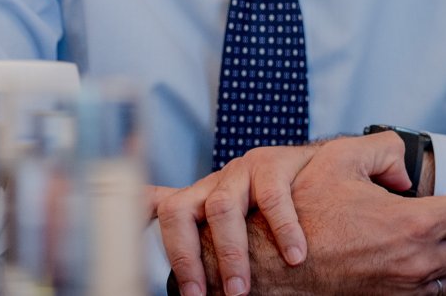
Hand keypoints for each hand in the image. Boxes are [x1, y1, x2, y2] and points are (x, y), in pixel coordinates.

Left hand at [152, 143, 321, 295]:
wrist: (318, 168)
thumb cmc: (272, 212)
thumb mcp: (235, 226)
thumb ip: (210, 247)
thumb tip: (196, 291)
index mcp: (197, 200)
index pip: (155, 207)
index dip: (135, 224)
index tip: (128, 254)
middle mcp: (212, 184)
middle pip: (177, 211)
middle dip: (184, 257)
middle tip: (196, 295)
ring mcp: (240, 171)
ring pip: (221, 207)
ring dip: (230, 254)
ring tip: (239, 290)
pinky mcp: (273, 163)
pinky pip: (273, 197)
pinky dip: (283, 230)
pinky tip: (294, 256)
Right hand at [199, 134, 445, 294]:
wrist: (277, 263)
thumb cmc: (306, 212)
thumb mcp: (339, 159)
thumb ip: (383, 149)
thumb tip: (405, 172)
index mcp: (413, 223)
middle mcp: (418, 262)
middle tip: (425, 220)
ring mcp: (406, 289)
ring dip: (436, 260)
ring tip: (406, 243)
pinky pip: (425, 295)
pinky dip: (418, 280)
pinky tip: (393, 262)